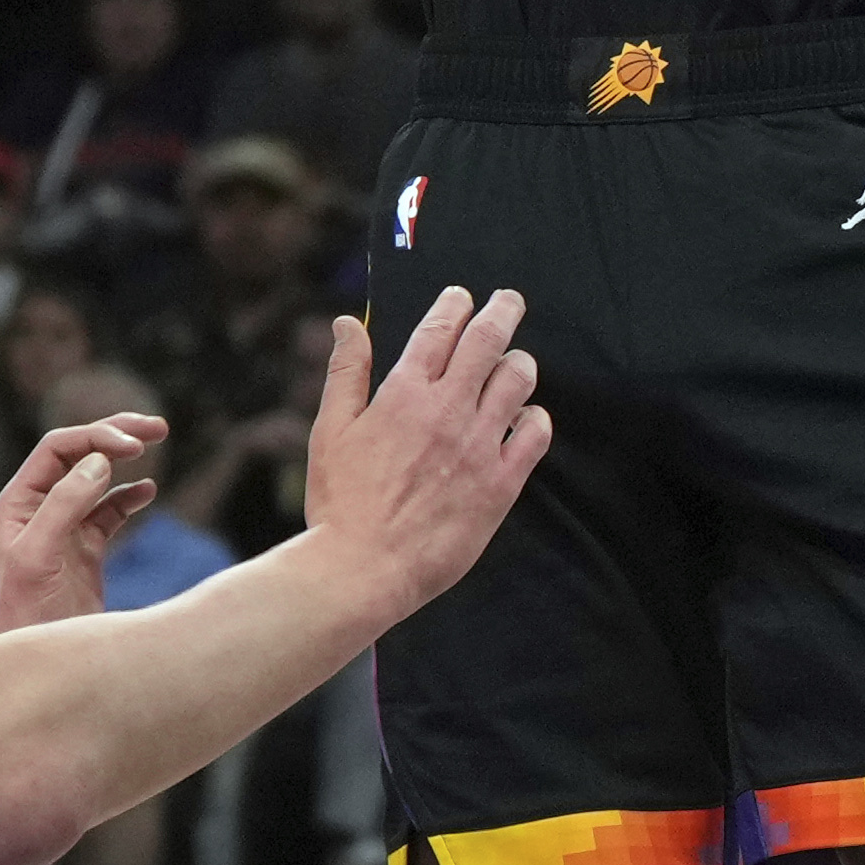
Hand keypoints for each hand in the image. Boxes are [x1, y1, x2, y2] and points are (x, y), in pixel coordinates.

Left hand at [0, 413, 166, 636]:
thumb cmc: (26, 619)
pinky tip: (149, 493)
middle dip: (114, 436)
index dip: (95, 438)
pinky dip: (130, 498)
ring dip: (124, 460)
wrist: (37, 675)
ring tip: (156, 442)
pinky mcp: (83, 555)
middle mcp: (35, 512)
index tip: (135, 446)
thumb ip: (64, 505)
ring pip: (95, 480)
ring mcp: (61, 532)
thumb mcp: (39, 558)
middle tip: (157, 427)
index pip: (57, 449)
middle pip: (76, 455)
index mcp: (16, 506)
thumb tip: (99, 461)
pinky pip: (108, 512)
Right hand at [299, 287, 548, 618]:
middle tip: (510, 300)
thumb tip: (349, 323)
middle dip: (503, 310)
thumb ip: (347, 371)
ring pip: (517, 380)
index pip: (440, 328)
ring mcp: (478, 445)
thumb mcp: (330, 429)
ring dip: (518, 362)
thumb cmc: (341, 501)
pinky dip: (534, 417)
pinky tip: (525, 418)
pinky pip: (534, 435)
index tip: (462, 297)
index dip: (455, 304)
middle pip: (487, 340)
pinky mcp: (500, 484)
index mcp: (404, 392)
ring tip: (515, 362)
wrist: (364, 568)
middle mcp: (447, 410)